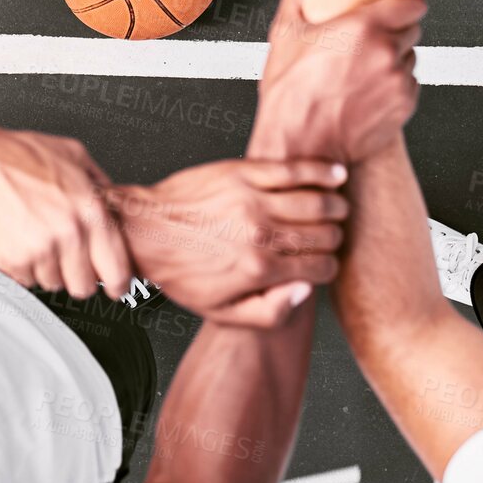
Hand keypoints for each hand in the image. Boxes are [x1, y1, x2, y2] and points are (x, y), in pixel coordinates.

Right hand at [0, 118, 132, 300]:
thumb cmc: (16, 154)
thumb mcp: (72, 153)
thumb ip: (99, 182)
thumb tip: (113, 204)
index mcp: (88, 210)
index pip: (116, 269)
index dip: (118, 282)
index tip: (115, 286)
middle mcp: (67, 234)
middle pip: (84, 286)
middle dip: (78, 275)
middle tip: (69, 257)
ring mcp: (37, 251)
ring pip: (53, 284)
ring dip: (49, 268)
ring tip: (37, 237)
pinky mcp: (9, 261)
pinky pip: (26, 280)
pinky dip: (24, 266)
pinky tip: (19, 240)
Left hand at [111, 158, 347, 327]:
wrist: (145, 229)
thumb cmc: (180, 270)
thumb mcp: (220, 312)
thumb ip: (269, 313)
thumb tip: (306, 292)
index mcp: (259, 271)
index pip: (320, 268)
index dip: (329, 268)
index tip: (325, 263)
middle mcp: (260, 234)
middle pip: (325, 235)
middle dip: (335, 238)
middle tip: (331, 236)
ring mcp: (253, 201)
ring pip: (317, 202)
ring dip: (335, 206)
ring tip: (337, 208)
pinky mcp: (244, 173)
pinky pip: (294, 170)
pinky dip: (322, 172)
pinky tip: (335, 175)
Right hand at [253, 0, 426, 164]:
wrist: (301, 145)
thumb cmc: (290, 94)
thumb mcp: (283, 36)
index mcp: (362, 27)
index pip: (412, 3)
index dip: (404, 3)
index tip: (397, 7)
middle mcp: (386, 51)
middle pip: (414, 29)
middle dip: (396, 31)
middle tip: (370, 42)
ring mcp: (398, 80)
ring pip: (410, 58)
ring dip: (395, 60)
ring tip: (364, 71)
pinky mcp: (405, 105)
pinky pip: (409, 85)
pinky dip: (395, 86)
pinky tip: (368, 92)